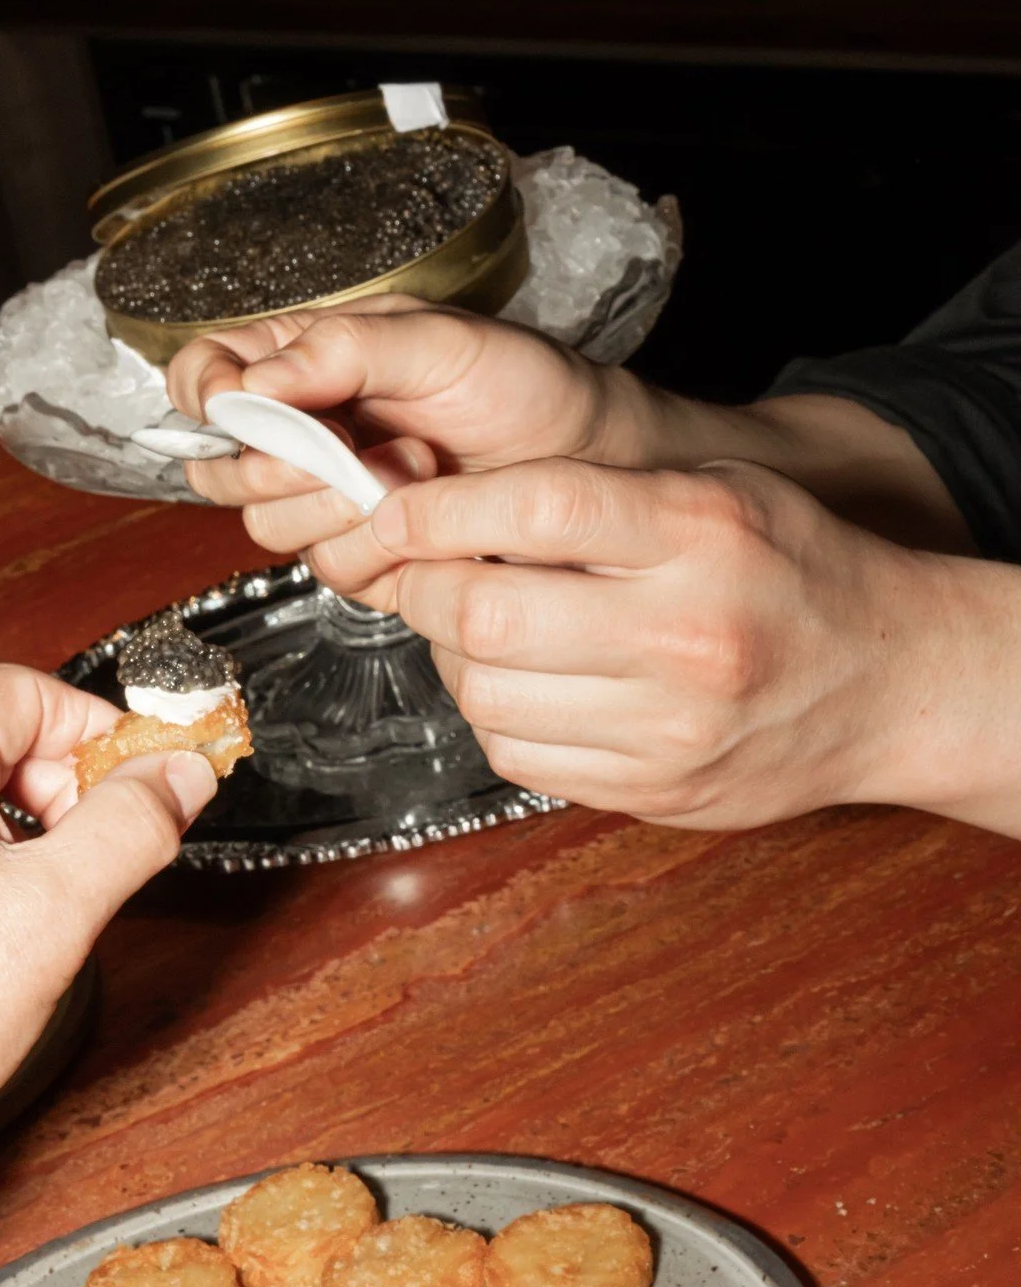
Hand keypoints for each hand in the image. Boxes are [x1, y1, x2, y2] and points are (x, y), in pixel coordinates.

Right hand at [166, 296, 609, 600]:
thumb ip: (343, 349)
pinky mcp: (365, 557)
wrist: (586, 459)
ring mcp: (331, 500)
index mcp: (304, 361)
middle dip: (284, 462)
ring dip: (340, 503)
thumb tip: (257, 383)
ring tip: (411, 468)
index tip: (240, 404)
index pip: (203, 376)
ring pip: (271, 526)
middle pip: (224, 468)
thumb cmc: (522, 384)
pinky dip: (375, 547)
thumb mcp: (438, 340)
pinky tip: (421, 513)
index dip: (204, 393)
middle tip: (348, 442)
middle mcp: (305, 432)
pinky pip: (330, 568)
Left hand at [365, 456, 934, 827]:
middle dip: (427, 589)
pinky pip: (516, 757)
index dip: (439, 511)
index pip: (537, 509)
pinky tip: (526, 686)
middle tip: (428, 574)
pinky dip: (495, 717)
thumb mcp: (718, 495)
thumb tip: (444, 510)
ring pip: (486, 695)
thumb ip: (598, 496)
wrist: (888, 683)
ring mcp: (669, 727)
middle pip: (488, 613)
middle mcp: (686, 634)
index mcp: (703, 534)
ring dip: (454, 658)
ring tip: (483, 630)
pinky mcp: (651, 791)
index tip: (399, 513)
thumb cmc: (793, 573)